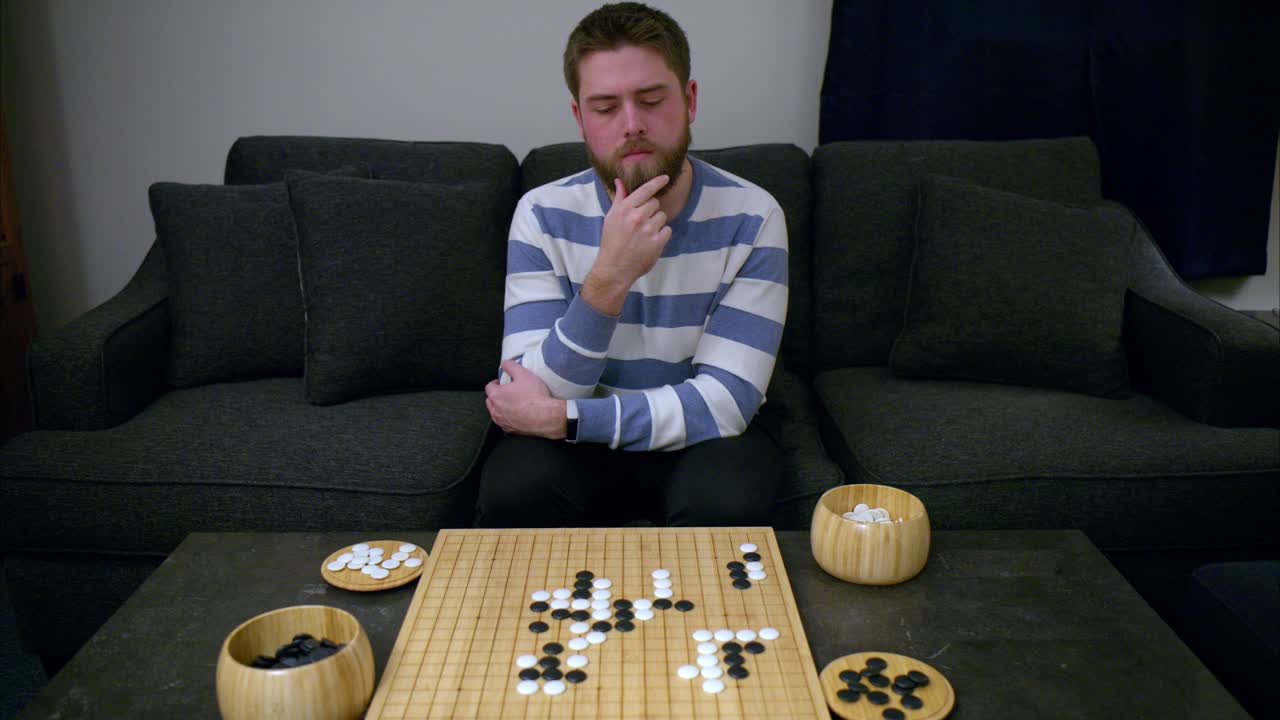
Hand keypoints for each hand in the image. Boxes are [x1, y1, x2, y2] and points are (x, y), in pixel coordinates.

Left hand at [485, 360, 566, 438]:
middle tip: (508, 391)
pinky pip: (504, 422)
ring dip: (501, 407)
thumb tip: (504, 363)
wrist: (546, 417)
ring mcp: (502, 421)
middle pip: (490, 400)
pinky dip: (508, 417)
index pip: (489, 387)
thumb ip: (511, 366)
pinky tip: (518, 413)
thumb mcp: (523, 374)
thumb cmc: (535, 397)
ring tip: (513, 402)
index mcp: (496, 396)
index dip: (496, 383)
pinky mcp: (510, 430)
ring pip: (495, 412)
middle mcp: (496, 410)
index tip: (503, 382)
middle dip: (497, 395)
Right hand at [582, 175, 672, 314]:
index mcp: (624, 209)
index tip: (665, 178)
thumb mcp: (611, 218)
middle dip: (651, 210)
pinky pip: (667, 230)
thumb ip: (619, 198)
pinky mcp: (657, 242)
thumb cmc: (611, 242)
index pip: (645, 190)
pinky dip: (662, 235)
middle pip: (655, 203)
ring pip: (662, 216)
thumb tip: (619, 181)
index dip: (657, 182)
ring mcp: (648, 229)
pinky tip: (650, 241)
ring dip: (657, 223)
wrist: (614, 268)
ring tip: (645, 233)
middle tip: (641, 222)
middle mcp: (636, 217)